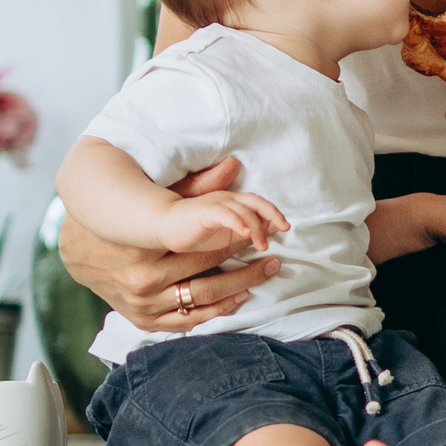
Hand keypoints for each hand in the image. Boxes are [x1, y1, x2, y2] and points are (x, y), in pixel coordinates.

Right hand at [56, 156, 283, 332]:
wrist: (78, 250)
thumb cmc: (120, 217)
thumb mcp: (154, 197)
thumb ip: (195, 186)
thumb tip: (233, 164)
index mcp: (143, 247)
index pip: (204, 245)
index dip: (237, 238)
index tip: (263, 232)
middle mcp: (142, 280)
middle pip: (208, 273)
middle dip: (246, 264)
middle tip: (273, 255)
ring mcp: (142, 304)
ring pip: (203, 299)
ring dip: (239, 287)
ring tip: (264, 273)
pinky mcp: (142, 320)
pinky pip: (187, 320)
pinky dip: (215, 311)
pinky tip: (238, 297)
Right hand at [159, 190, 288, 256]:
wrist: (159, 226)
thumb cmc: (191, 231)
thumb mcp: (221, 232)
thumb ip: (242, 229)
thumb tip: (264, 223)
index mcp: (231, 203)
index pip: (257, 203)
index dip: (272, 213)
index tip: (285, 228)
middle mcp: (225, 199)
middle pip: (254, 202)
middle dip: (272, 215)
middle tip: (284, 230)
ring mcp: (214, 204)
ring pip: (242, 210)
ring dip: (256, 227)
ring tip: (262, 246)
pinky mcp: (203, 212)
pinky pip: (225, 214)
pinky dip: (238, 222)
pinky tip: (245, 234)